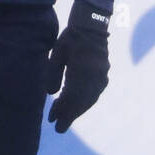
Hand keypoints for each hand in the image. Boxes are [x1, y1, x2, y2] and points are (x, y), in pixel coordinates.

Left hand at [46, 0, 109, 133]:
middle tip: (58, 127)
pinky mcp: (103, 74)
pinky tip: (78, 107)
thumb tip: (51, 94)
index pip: (70, 97)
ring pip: (89, 99)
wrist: (92, 26)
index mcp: (81, 71)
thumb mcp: (57, 54)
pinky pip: (95, 94)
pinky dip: (85, 103)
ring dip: (77, 110)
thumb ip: (53, 74)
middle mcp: (93, 77)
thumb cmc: (70, 38)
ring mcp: (101, 76)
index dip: (62, 111)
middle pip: (80, 102)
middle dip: (69, 115)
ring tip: (66, 118)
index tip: (53, 122)